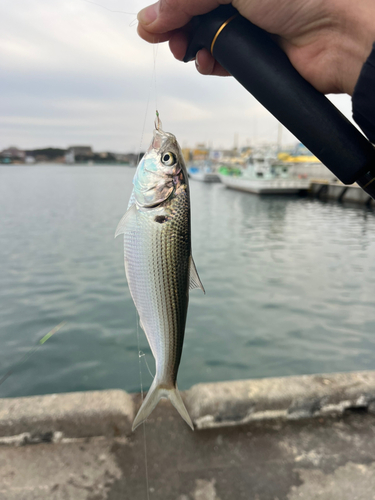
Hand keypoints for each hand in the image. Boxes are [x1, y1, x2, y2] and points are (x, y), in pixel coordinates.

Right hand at [137, 0, 374, 94]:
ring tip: (187, 52)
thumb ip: (186, 0)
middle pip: (194, 13)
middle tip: (168, 39)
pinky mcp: (254, 55)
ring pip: (206, 39)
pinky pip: (222, 61)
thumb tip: (149, 19)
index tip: (152, 22)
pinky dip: (211, 64)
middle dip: (177, 27)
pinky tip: (207, 63)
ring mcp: (249, 25)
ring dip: (191, 48)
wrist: (337, 34)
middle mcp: (242, 0)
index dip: (170, 6)